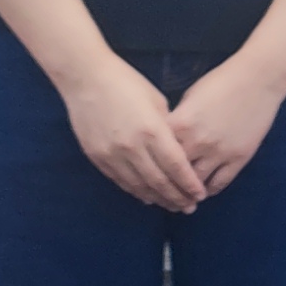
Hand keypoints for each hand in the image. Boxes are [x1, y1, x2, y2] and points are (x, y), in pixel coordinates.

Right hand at [58, 63, 207, 212]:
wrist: (85, 78)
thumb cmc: (126, 82)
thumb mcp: (156, 101)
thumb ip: (168, 128)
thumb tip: (178, 151)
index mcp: (152, 130)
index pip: (176, 166)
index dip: (189, 184)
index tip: (200, 195)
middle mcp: (132, 147)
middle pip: (159, 181)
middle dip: (177, 197)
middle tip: (190, 207)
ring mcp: (112, 155)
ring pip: (139, 186)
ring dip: (158, 199)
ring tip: (173, 206)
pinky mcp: (97, 158)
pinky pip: (121, 181)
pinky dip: (137, 192)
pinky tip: (148, 197)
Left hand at [166, 45, 285, 202]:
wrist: (258, 79)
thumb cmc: (221, 82)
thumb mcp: (190, 98)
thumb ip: (178, 122)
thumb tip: (169, 140)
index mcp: (180, 125)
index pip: (158, 154)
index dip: (151, 166)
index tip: (147, 175)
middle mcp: (197, 142)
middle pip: (174, 174)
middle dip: (166, 186)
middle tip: (161, 194)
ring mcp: (219, 153)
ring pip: (196, 184)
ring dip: (187, 193)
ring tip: (181, 198)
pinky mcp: (239, 159)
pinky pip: (220, 183)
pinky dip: (208, 190)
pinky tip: (203, 191)